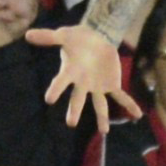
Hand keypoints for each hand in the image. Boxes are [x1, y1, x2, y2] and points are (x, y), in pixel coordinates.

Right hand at [32, 20, 141, 134]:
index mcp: (70, 72)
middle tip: (71, 123)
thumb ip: (48, 37)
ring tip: (104, 131)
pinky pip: (121, 96)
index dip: (56, 90)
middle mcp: (82, 83)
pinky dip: (129, 105)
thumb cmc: (77, 39)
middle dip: (75, 110)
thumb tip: (27, 34)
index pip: (60, 82)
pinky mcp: (111, 84)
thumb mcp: (64, 36)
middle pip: (77, 99)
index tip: (49, 99)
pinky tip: (137, 115)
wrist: (95, 38)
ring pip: (99, 104)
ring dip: (102, 117)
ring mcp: (97, 86)